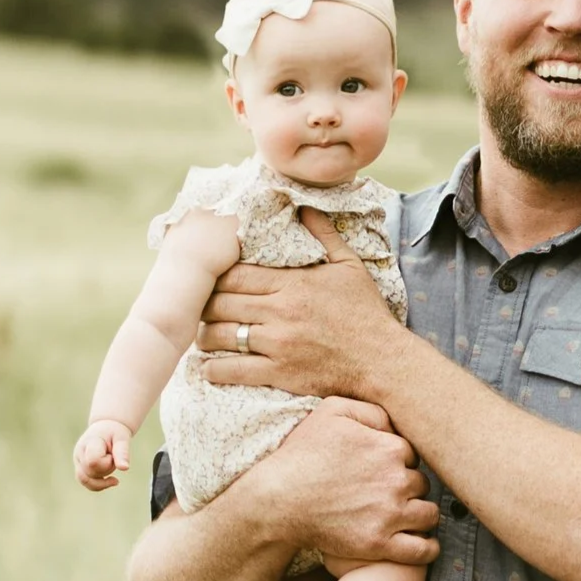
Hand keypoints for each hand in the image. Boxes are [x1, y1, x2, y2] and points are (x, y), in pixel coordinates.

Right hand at [76, 418, 132, 489]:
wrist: (105, 428)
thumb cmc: (114, 432)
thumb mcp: (122, 439)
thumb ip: (122, 452)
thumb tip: (124, 468)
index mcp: (89, 443)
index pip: (93, 462)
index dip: (107, 463)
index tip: (112, 454)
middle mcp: (79, 452)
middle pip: (91, 473)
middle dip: (107, 470)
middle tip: (113, 458)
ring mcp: (77, 461)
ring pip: (86, 481)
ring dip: (103, 479)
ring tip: (114, 471)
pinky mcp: (80, 468)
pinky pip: (86, 483)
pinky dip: (99, 485)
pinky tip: (111, 480)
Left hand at [200, 212, 404, 407]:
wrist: (383, 361)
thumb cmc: (367, 314)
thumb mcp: (350, 267)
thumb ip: (325, 235)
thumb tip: (305, 208)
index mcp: (292, 284)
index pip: (235, 274)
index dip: (214, 276)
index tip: (208, 280)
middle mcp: (280, 312)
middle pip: (221, 303)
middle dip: (204, 305)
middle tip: (197, 307)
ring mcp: (278, 344)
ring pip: (223, 335)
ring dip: (205, 336)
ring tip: (201, 335)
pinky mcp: (280, 373)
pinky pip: (235, 370)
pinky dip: (215, 369)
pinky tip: (208, 367)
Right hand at [249, 395, 439, 569]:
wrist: (276, 500)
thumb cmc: (300, 455)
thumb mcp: (331, 411)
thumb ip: (371, 411)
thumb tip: (395, 425)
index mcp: (388, 448)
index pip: (413, 456)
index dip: (400, 462)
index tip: (384, 470)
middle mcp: (395, 481)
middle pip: (422, 484)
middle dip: (409, 487)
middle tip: (389, 493)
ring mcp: (390, 515)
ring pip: (429, 515)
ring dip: (421, 514)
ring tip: (408, 516)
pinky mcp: (380, 545)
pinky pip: (422, 550)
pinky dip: (428, 548)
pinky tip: (424, 544)